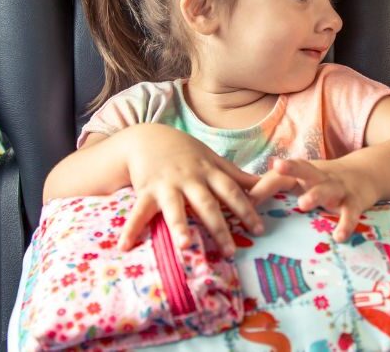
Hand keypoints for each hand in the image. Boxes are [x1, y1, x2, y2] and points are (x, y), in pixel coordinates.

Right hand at [119, 123, 262, 255]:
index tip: (259, 229)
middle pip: (207, 204)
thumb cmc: (187, 153)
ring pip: (175, 207)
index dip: (246, 209)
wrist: (150, 138)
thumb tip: (264, 183)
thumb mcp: (213, 160)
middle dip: (219, 226)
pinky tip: (124, 246)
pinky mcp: (146, 190)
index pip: (232, 191)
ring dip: (179, 226)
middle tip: (230, 250)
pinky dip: (131, 228)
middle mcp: (190, 179)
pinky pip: (138, 211)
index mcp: (209, 172)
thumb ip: (237, 175)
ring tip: (184, 246)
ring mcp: (167, 185)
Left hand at [249, 158, 377, 241]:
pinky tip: (338, 237)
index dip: (262, 185)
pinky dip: (345, 224)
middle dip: (291, 168)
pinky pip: (350, 213)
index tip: (242, 199)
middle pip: (304, 169)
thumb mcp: (302, 180)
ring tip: (303, 204)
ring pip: (326, 188)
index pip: (279, 175)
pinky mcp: (354, 202)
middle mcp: (319, 177)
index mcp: (303, 173)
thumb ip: (276, 186)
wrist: (366, 174)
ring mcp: (337, 188)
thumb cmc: (324, 181)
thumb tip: (242, 199)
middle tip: (277, 167)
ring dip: (315, 194)